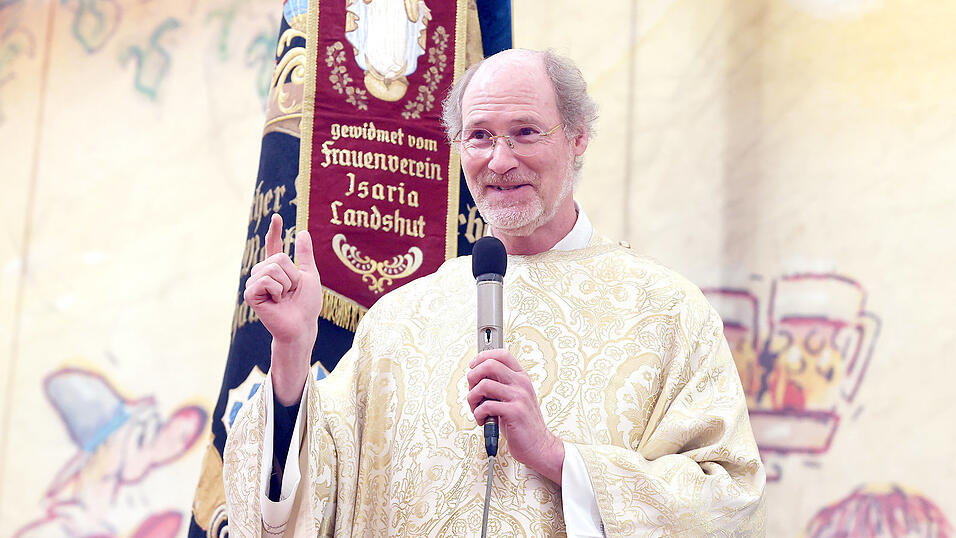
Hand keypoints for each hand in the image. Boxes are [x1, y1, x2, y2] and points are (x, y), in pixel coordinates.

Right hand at [243, 213, 322, 403]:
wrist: (302, 325)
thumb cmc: (307, 305)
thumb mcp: (310, 276)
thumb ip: (305, 255)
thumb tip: (302, 231)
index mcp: (278, 269)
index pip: (273, 246)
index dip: (275, 232)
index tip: (277, 217)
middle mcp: (264, 274)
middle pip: (278, 258)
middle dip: (292, 275)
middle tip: (291, 292)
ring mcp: (255, 283)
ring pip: (272, 268)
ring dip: (286, 284)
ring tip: (284, 297)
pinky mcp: (250, 294)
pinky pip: (266, 280)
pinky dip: (277, 290)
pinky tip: (276, 302)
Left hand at [466, 349, 564, 483]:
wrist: (538, 445)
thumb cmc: (521, 423)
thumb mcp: (513, 397)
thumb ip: (499, 384)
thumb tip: (475, 376)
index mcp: (521, 377)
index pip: (502, 354)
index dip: (483, 357)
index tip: (473, 366)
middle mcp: (521, 383)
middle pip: (490, 364)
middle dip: (473, 377)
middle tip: (473, 391)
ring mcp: (519, 397)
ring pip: (484, 385)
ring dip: (473, 398)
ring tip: (477, 409)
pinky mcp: (514, 412)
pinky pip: (485, 406)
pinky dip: (478, 414)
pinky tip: (483, 420)